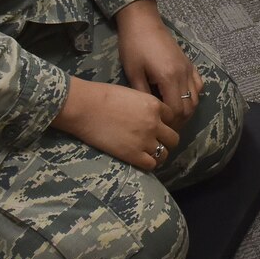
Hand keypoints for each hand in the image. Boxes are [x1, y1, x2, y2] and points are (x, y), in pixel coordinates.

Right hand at [51, 77, 179, 170]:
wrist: (85, 107)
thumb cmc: (102, 96)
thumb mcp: (132, 94)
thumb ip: (144, 105)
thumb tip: (146, 114)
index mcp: (154, 105)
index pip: (172, 118)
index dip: (165, 123)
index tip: (158, 127)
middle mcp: (154, 123)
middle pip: (173, 138)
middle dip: (166, 141)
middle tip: (156, 142)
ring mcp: (145, 140)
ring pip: (164, 153)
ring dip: (158, 154)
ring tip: (149, 154)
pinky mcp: (133, 154)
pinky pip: (151, 164)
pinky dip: (149, 164)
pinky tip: (140, 160)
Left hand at [115, 0, 202, 129]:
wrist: (143, 22)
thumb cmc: (133, 46)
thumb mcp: (133, 73)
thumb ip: (143, 95)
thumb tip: (147, 115)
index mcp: (169, 78)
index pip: (177, 111)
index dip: (170, 124)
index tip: (159, 129)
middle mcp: (183, 75)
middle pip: (189, 107)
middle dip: (179, 121)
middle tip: (165, 127)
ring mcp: (189, 68)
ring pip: (196, 97)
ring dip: (187, 110)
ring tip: (173, 116)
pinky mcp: (189, 63)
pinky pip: (198, 84)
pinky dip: (193, 96)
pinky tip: (182, 99)